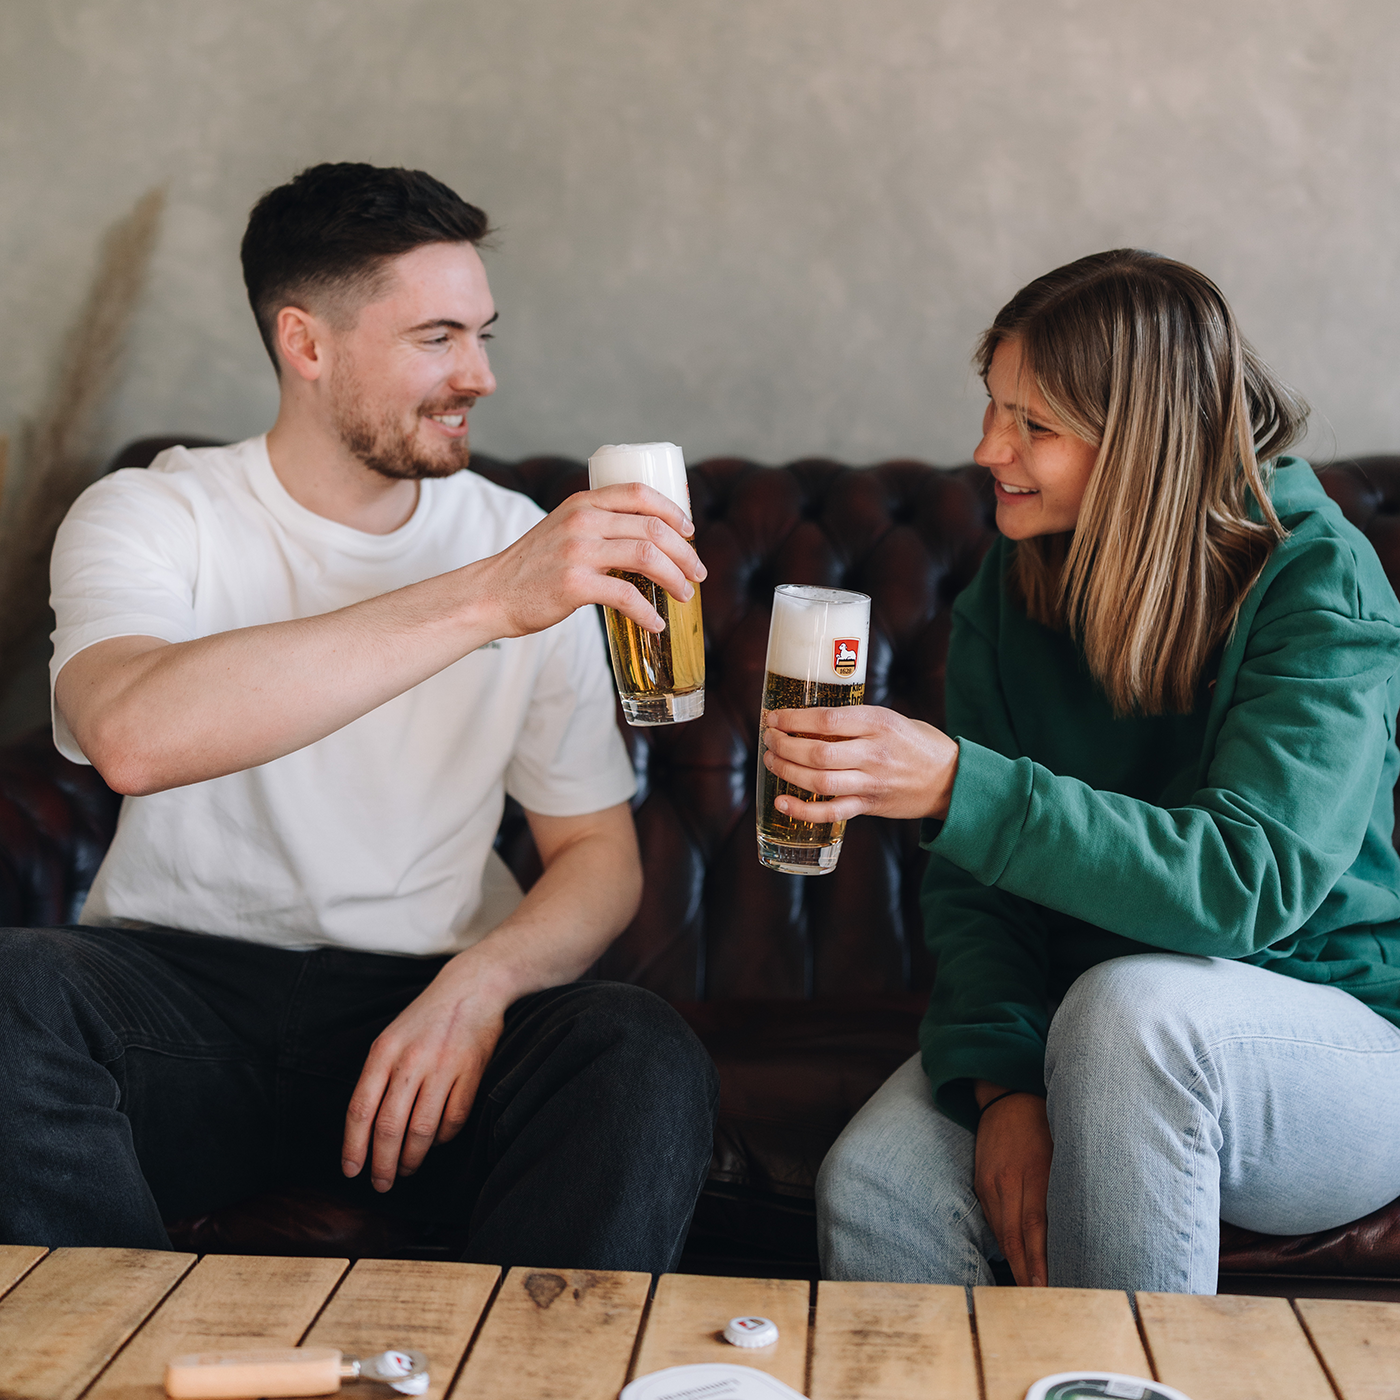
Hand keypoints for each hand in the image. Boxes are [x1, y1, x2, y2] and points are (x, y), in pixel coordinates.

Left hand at [341, 954, 506, 1191]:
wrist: (471, 987)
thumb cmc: (426, 1019)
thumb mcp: (392, 1038)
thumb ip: (378, 1077)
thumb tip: (365, 1130)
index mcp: (383, 1051)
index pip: (361, 1109)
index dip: (354, 1146)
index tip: (351, 1171)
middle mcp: (411, 1060)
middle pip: (390, 1126)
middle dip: (382, 1163)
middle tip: (381, 1183)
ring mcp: (443, 1066)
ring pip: (422, 1129)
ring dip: (412, 1158)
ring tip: (407, 1169)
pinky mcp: (471, 1071)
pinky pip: (453, 1119)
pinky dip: (442, 1138)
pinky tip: (435, 1141)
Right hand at [480, 482, 705, 637]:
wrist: (492, 594)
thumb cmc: (533, 568)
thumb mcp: (564, 530)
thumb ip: (598, 527)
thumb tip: (648, 543)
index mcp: (583, 503)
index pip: (640, 493)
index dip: (673, 511)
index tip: (690, 532)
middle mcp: (582, 520)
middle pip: (653, 528)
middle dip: (685, 552)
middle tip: (698, 573)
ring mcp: (578, 551)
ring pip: (647, 556)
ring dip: (675, 579)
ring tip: (685, 595)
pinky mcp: (574, 584)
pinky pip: (626, 595)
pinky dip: (648, 612)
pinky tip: (655, 623)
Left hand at [761, 705, 958, 821]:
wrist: (951, 780)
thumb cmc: (918, 744)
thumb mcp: (891, 719)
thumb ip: (855, 721)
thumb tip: (809, 720)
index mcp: (879, 723)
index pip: (826, 720)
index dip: (793, 719)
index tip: (774, 718)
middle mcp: (874, 753)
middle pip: (817, 752)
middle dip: (784, 746)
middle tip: (769, 739)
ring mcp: (871, 783)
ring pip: (819, 781)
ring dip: (787, 771)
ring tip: (771, 761)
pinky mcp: (869, 806)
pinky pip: (831, 812)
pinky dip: (802, 810)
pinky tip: (782, 802)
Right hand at [973, 1087, 1052, 1285]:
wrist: (1007, 1095)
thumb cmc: (1046, 1123)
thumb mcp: (1062, 1149)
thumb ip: (1067, 1187)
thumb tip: (1081, 1230)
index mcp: (1032, 1172)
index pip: (1035, 1229)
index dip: (1039, 1262)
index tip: (1048, 1289)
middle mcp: (1007, 1180)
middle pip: (1015, 1238)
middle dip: (1026, 1273)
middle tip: (1039, 1302)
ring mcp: (990, 1182)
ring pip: (1001, 1233)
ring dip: (1015, 1263)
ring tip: (1030, 1290)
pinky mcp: (980, 1182)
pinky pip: (992, 1220)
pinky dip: (1005, 1242)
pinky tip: (1016, 1259)